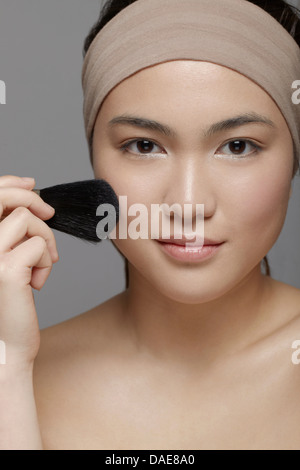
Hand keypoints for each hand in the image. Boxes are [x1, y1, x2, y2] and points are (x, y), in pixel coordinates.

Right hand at [0, 175, 58, 366]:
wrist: (7, 343)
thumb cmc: (10, 300)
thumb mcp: (7, 257)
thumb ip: (10, 229)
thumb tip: (30, 194)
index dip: (11, 184)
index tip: (32, 184)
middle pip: (5, 198)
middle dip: (33, 201)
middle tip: (50, 215)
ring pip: (28, 220)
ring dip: (43, 242)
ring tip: (39, 267)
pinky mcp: (5, 270)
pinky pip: (39, 245)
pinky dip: (46, 262)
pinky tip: (36, 283)